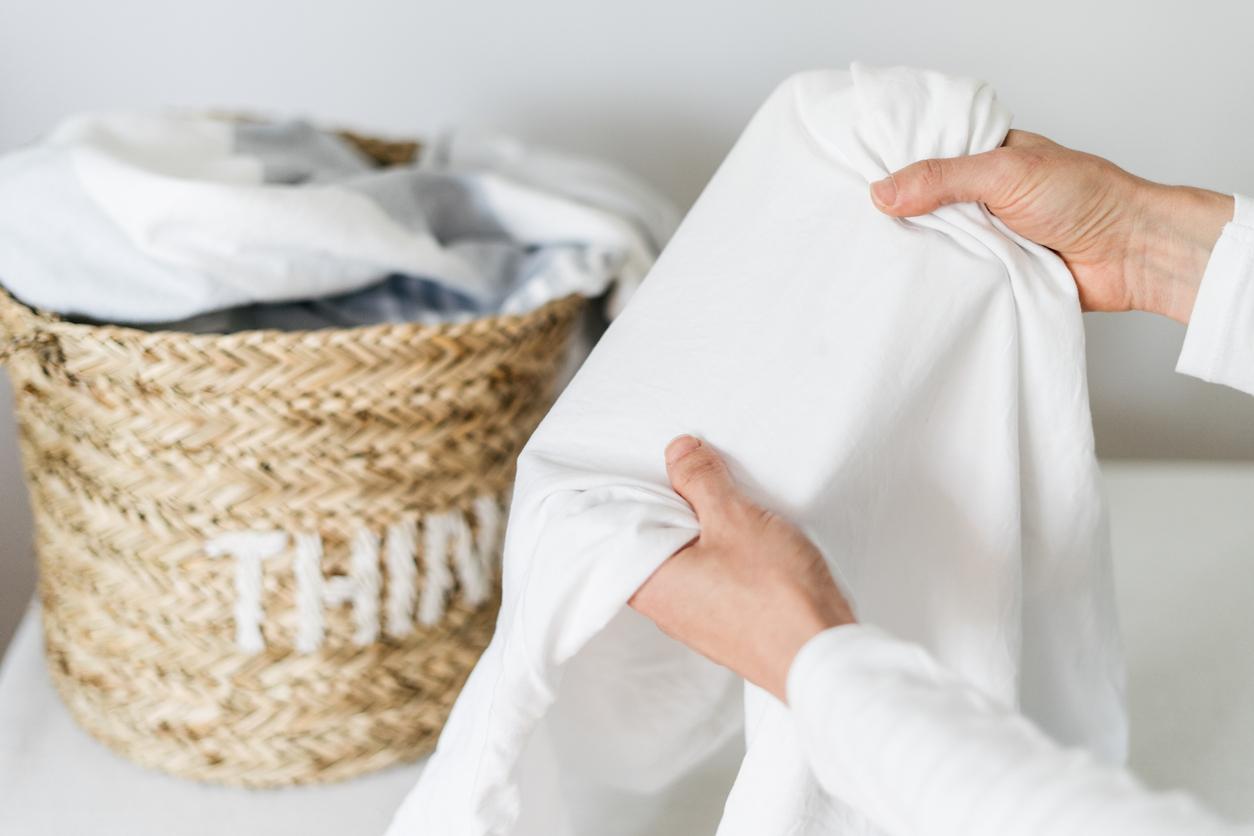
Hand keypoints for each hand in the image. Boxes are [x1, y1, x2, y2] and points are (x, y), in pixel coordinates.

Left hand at [629, 435, 854, 701]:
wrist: (822, 657)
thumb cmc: (775, 596)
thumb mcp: (734, 518)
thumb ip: (700, 480)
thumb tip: (678, 451)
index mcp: (649, 582)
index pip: (618, 530)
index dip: (633, 493)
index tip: (650, 467)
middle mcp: (664, 608)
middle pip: (653, 543)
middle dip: (671, 508)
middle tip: (694, 475)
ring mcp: (696, 622)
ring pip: (685, 562)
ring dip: (701, 532)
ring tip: (727, 505)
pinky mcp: (727, 627)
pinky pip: (711, 581)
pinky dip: (721, 556)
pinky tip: (747, 542)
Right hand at [869, 130, 1232, 323]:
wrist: (1130, 253)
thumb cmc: (1085, 196)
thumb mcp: (1004, 171)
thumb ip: (942, 178)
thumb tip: (882, 192)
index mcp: (987, 155)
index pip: (927, 156)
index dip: (893, 168)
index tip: (853, 181)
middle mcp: (984, 195)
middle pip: (925, 204)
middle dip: (899, 217)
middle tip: (855, 227)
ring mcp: (989, 235)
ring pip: (937, 243)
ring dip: (921, 252)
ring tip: (874, 258)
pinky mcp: (995, 273)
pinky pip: (956, 277)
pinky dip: (943, 281)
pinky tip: (912, 284)